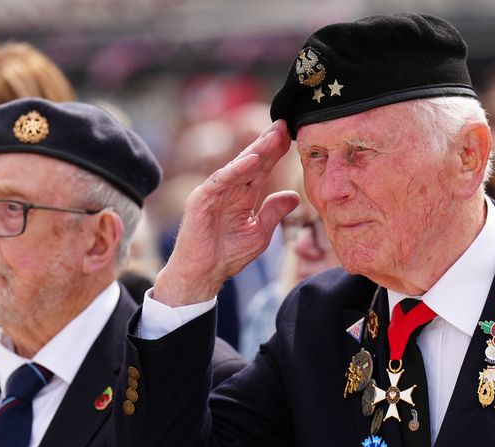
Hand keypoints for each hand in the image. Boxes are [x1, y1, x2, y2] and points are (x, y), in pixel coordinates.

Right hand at [154, 120, 299, 306]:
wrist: (203, 275)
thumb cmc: (227, 255)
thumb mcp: (260, 233)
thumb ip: (274, 212)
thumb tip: (294, 196)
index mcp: (242, 195)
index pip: (261, 168)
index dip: (276, 152)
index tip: (293, 135)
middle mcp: (228, 189)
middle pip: (251, 161)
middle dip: (267, 143)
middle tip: (284, 124)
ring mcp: (213, 192)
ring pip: (237, 166)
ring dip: (256, 150)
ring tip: (273, 136)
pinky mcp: (201, 200)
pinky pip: (221, 181)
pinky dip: (236, 170)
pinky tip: (253, 159)